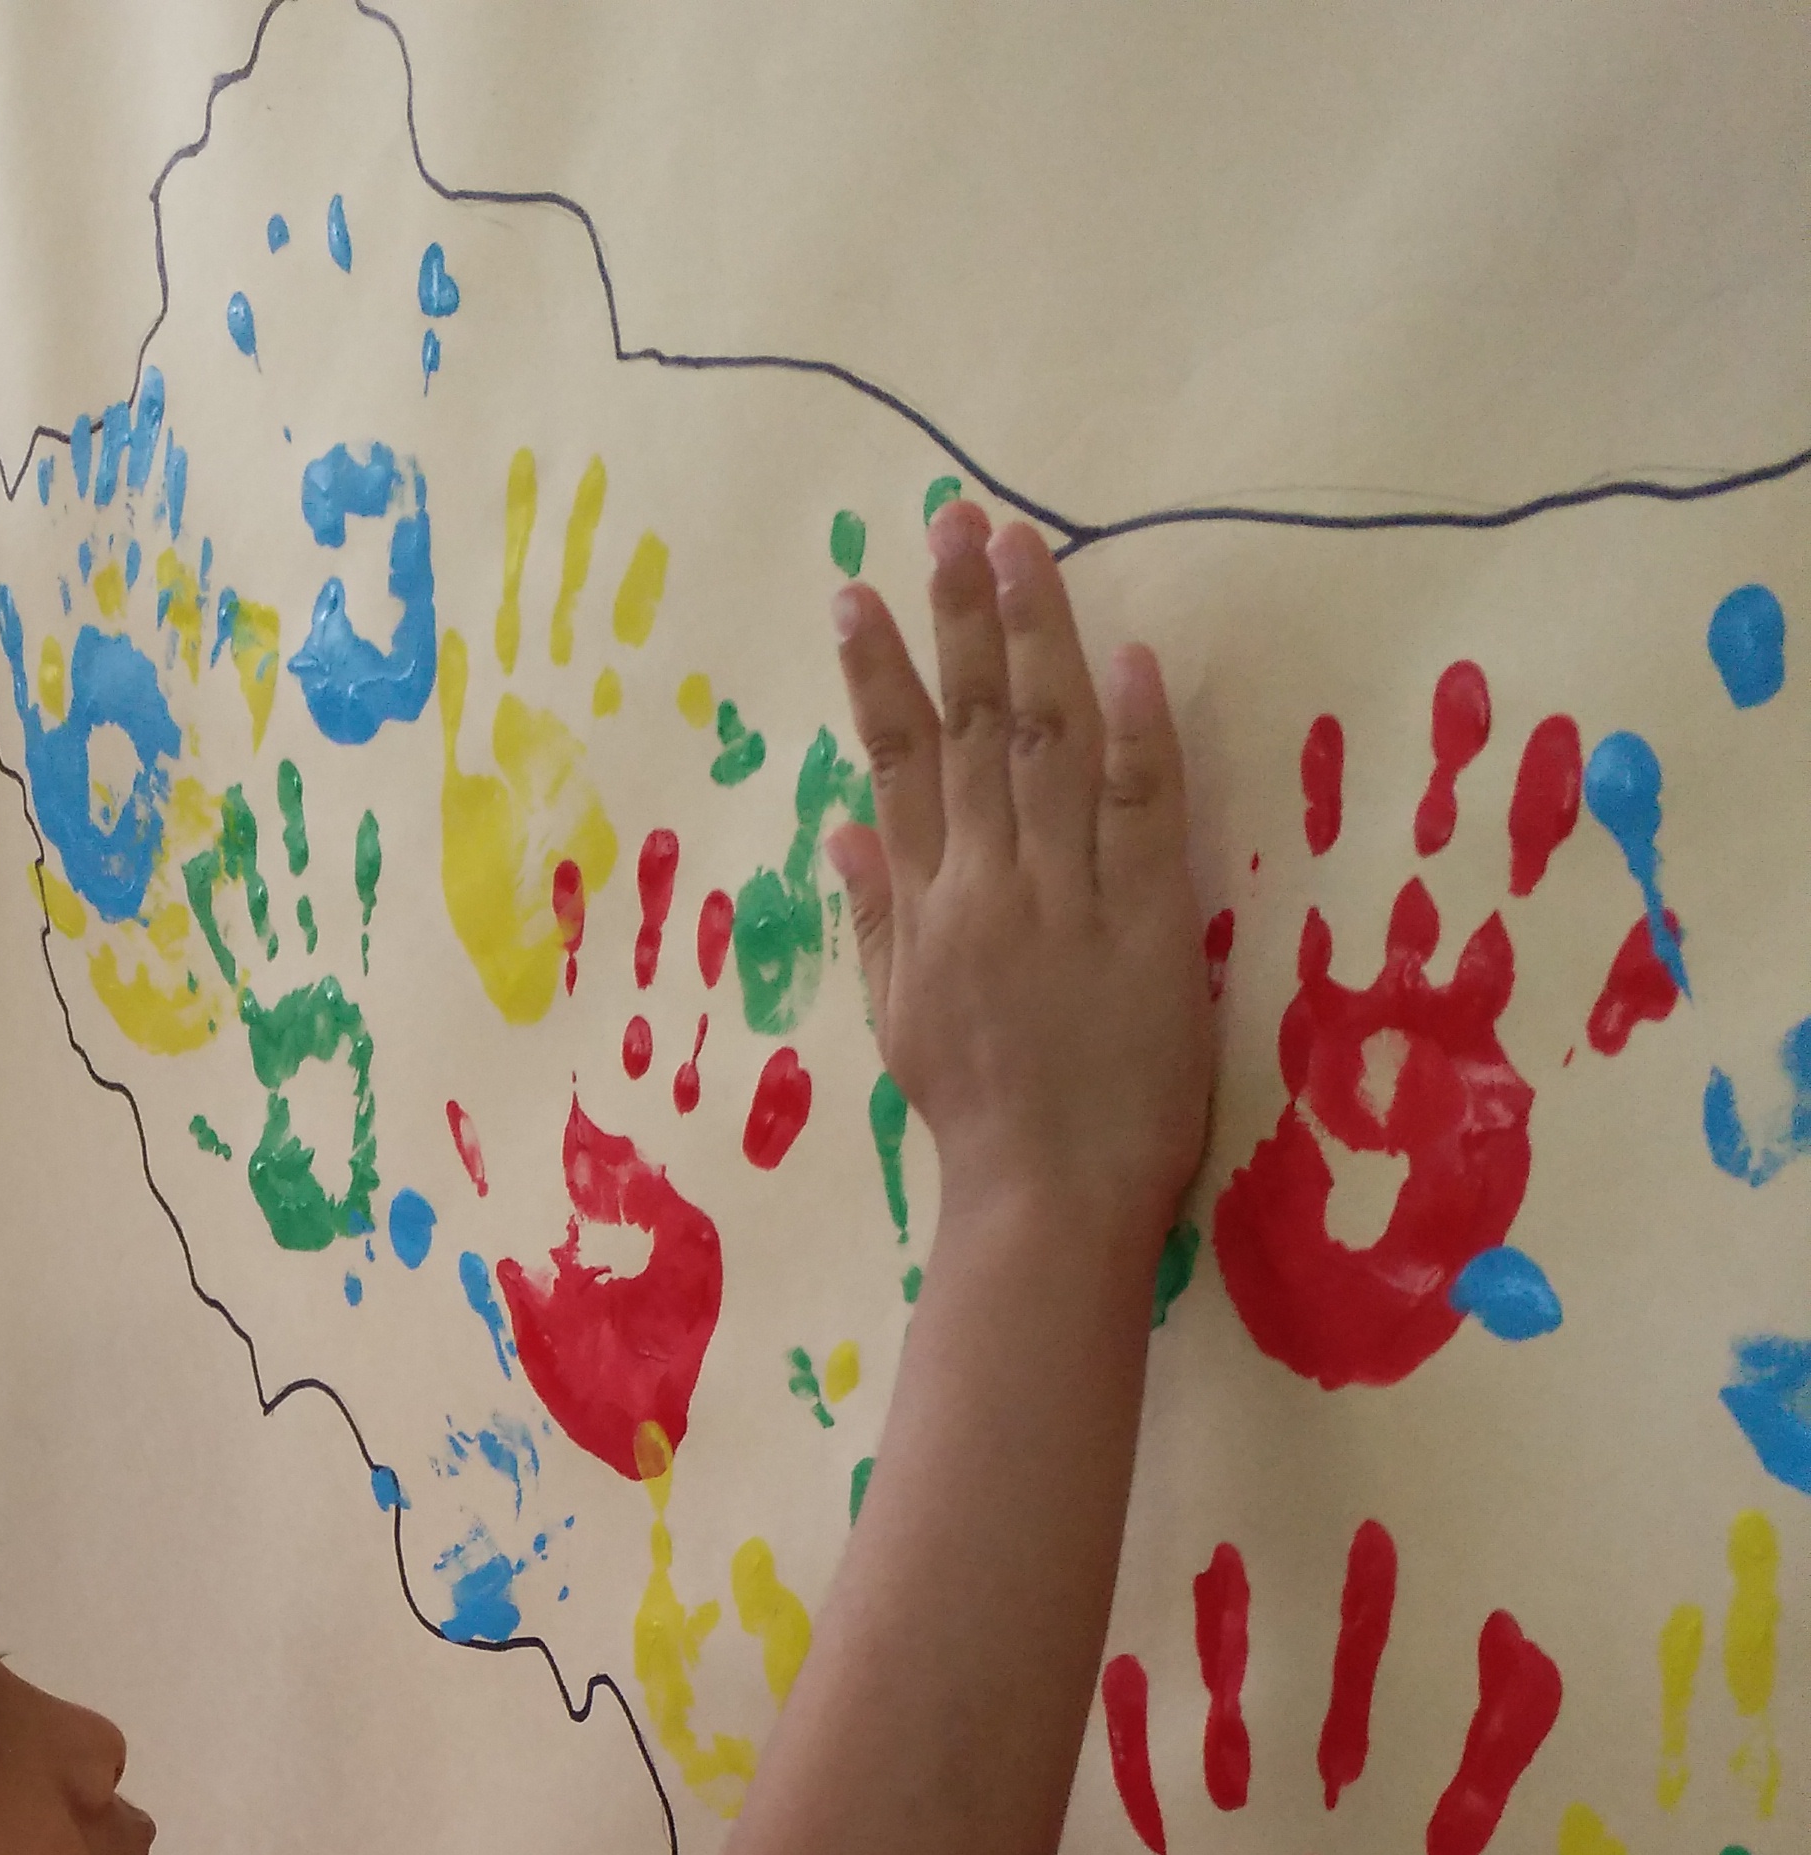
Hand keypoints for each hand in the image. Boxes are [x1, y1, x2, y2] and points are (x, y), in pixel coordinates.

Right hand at [827, 502, 1212, 1251]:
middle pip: (965, 732)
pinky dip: (1136, 733)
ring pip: (1044, 747)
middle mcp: (985, 890)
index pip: (893, 768)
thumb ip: (876, 917)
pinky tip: (1127, 655)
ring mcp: (1064, 902)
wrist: (1045, 1201)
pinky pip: (1141, 813)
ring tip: (1019, 546)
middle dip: (955, 619)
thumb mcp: (899, 1021)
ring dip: (1033, 639)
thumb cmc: (979, 1120)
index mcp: (924, 913)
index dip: (877, 676)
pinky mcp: (1147, 926)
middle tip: (950, 519)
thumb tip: (841, 826)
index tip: (858, 592)